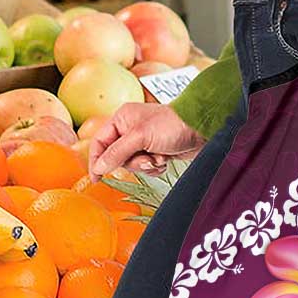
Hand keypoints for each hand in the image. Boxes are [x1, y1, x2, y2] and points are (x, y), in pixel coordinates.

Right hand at [88, 103, 205, 178]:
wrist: (201, 129)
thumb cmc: (172, 125)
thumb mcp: (140, 137)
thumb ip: (117, 152)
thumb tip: (99, 167)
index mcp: (122, 119)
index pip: (99, 142)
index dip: (96, 160)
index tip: (96, 178)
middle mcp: (130, 129)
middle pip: (116, 157)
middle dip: (133, 162)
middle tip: (147, 159)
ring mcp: (143, 141)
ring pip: (132, 164)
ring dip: (146, 165)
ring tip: (159, 157)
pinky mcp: (155, 151)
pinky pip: (146, 167)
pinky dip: (155, 167)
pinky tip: (165, 159)